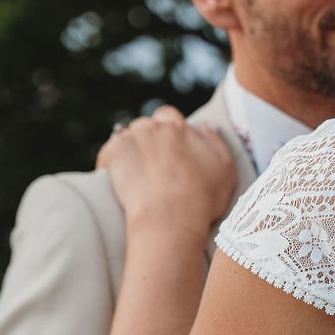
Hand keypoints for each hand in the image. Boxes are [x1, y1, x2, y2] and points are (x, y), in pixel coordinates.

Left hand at [97, 106, 236, 238]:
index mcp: (178, 128)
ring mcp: (130, 139)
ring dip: (130, 150)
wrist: (170, 220)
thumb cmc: (202, 199)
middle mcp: (153, 127)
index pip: (168, 115)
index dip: (167, 129)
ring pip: (126, 137)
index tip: (168, 147)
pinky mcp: (112, 154)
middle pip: (145, 126)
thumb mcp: (225, 170)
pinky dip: (111, 162)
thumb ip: (216, 142)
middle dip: (147, 140)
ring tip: (136, 174)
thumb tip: (204, 125)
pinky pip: (108, 153)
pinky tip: (119, 179)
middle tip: (153, 166)